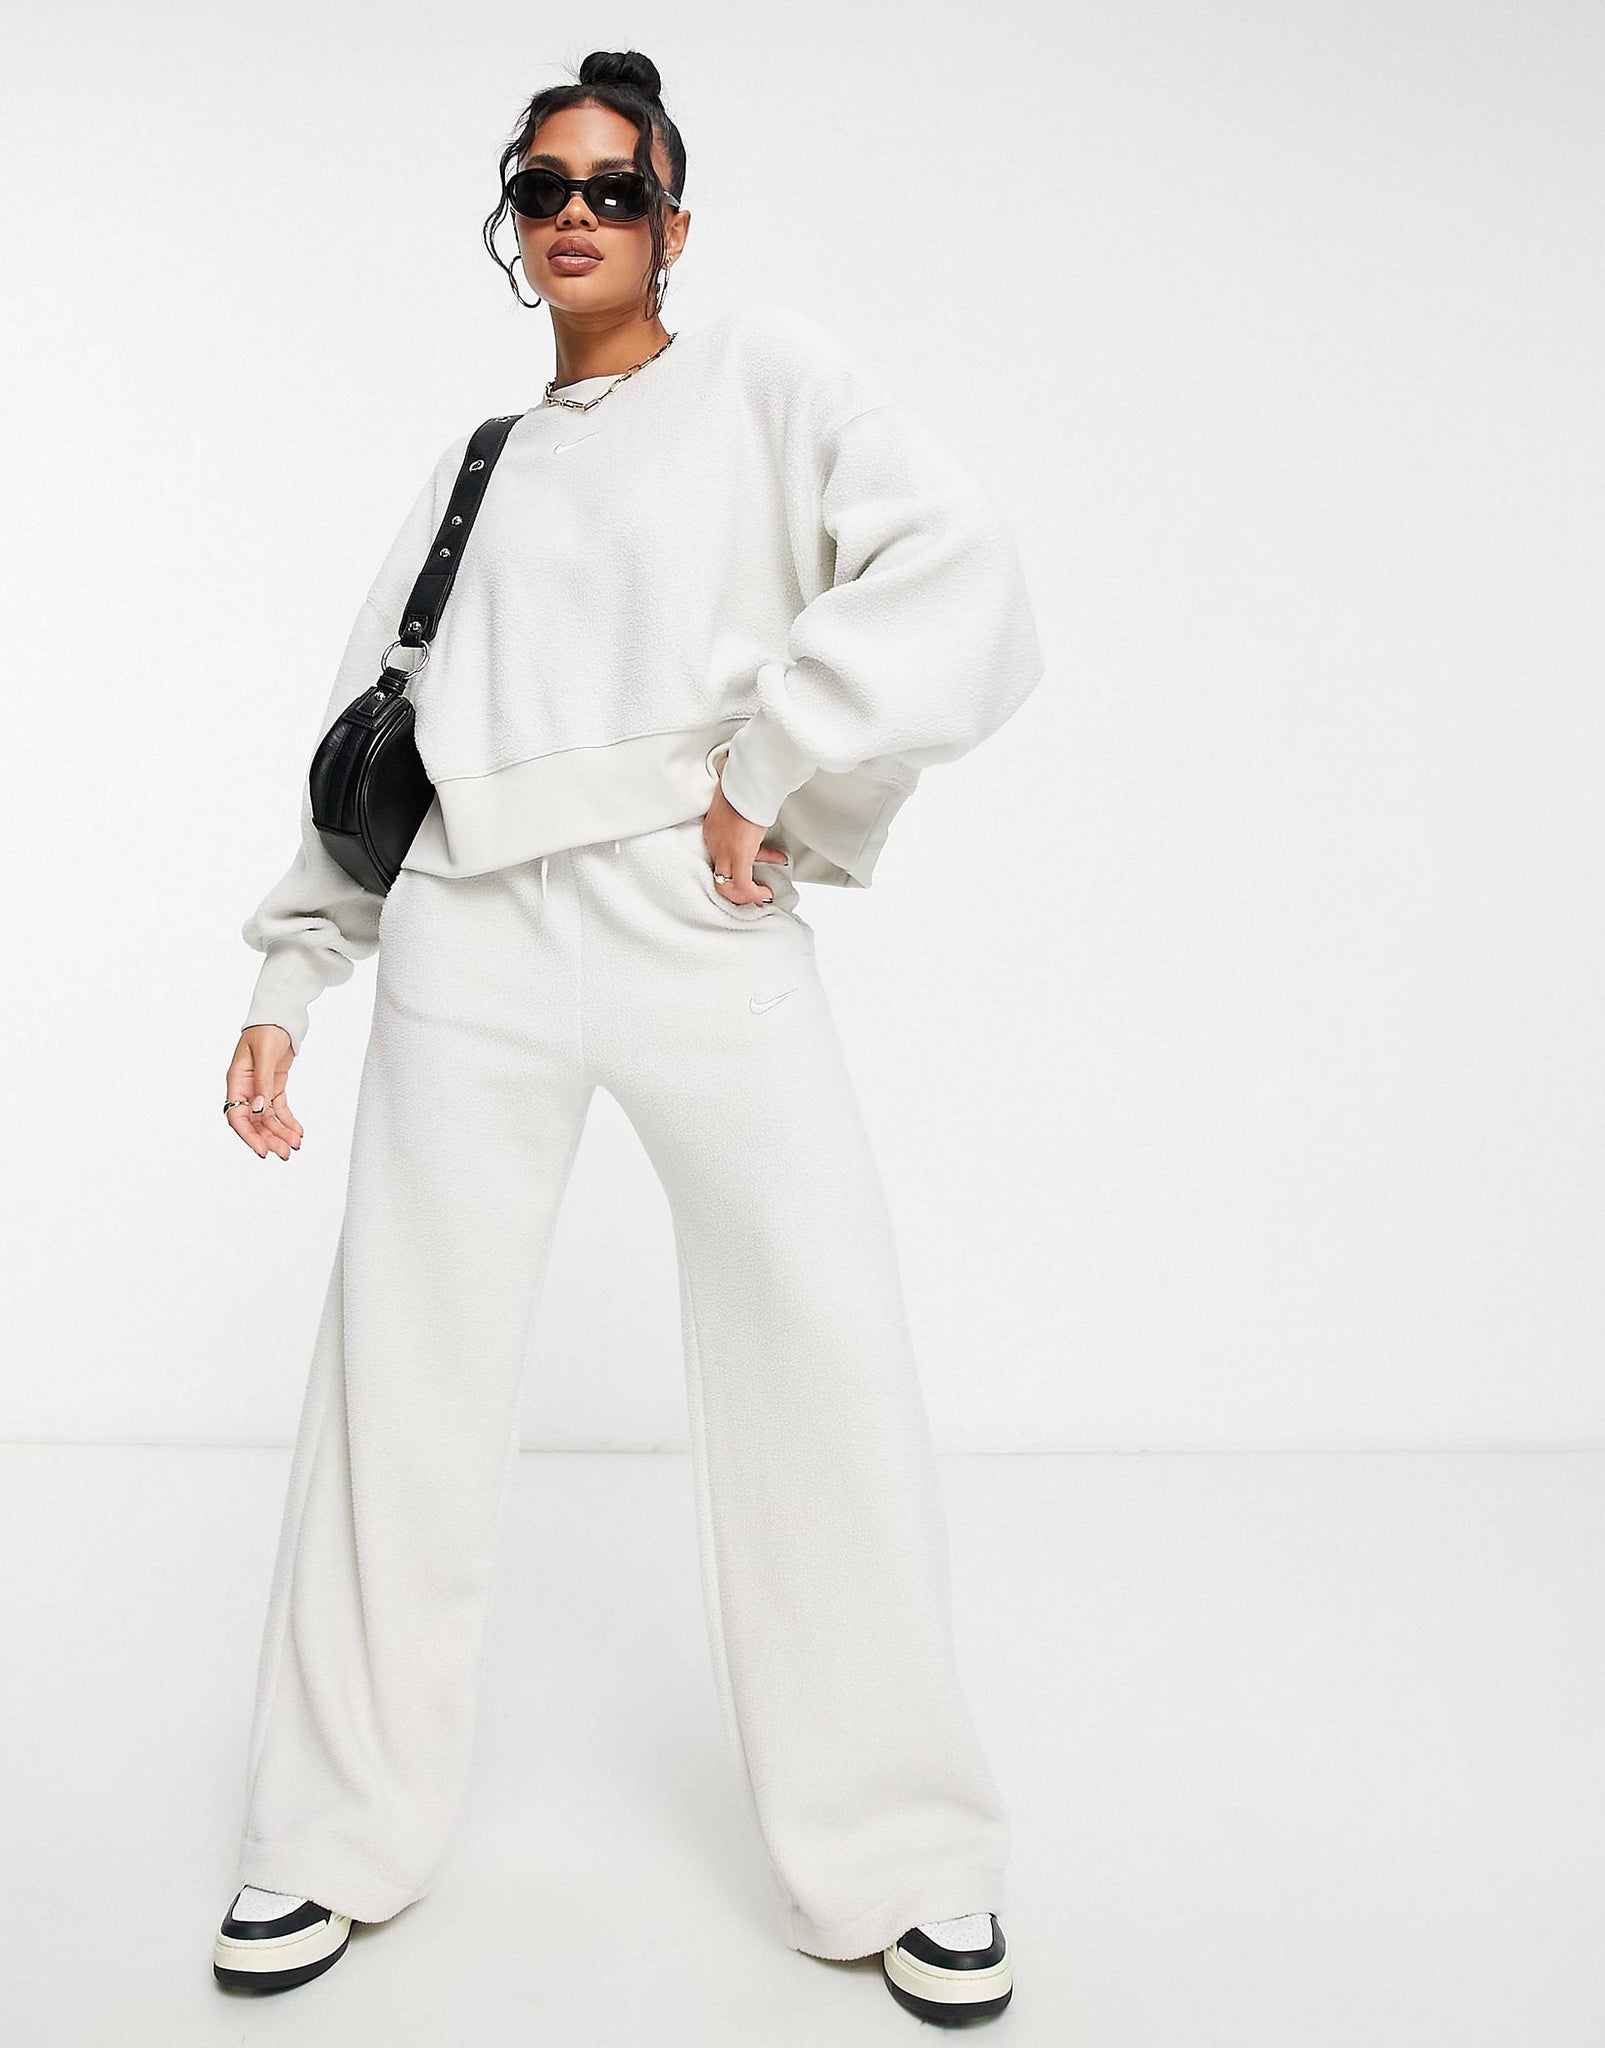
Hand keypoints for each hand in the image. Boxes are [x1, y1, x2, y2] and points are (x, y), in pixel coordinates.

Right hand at [225, 1026, 302, 1159]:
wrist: (280, 1015)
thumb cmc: (267, 1029)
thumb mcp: (265, 1055)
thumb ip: (262, 1082)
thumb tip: (259, 1109)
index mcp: (237, 1081)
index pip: (237, 1116)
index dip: (249, 1136)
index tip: (262, 1151)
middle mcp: (246, 1088)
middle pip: (254, 1122)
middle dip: (269, 1139)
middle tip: (285, 1153)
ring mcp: (260, 1088)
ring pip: (268, 1118)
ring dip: (280, 1133)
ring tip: (294, 1146)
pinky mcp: (274, 1086)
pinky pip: (279, 1109)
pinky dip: (288, 1121)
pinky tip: (297, 1132)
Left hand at [703, 781, 789, 903]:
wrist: (749, 779)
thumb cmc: (745, 784)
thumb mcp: (739, 800)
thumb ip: (740, 805)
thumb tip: (746, 795)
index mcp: (711, 830)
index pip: (722, 856)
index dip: (742, 864)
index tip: (760, 861)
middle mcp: (713, 843)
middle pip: (718, 876)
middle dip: (737, 888)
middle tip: (754, 890)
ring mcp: (724, 850)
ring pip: (725, 886)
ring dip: (745, 895)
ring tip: (762, 894)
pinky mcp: (739, 854)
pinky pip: (743, 885)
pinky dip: (754, 893)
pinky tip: (765, 892)